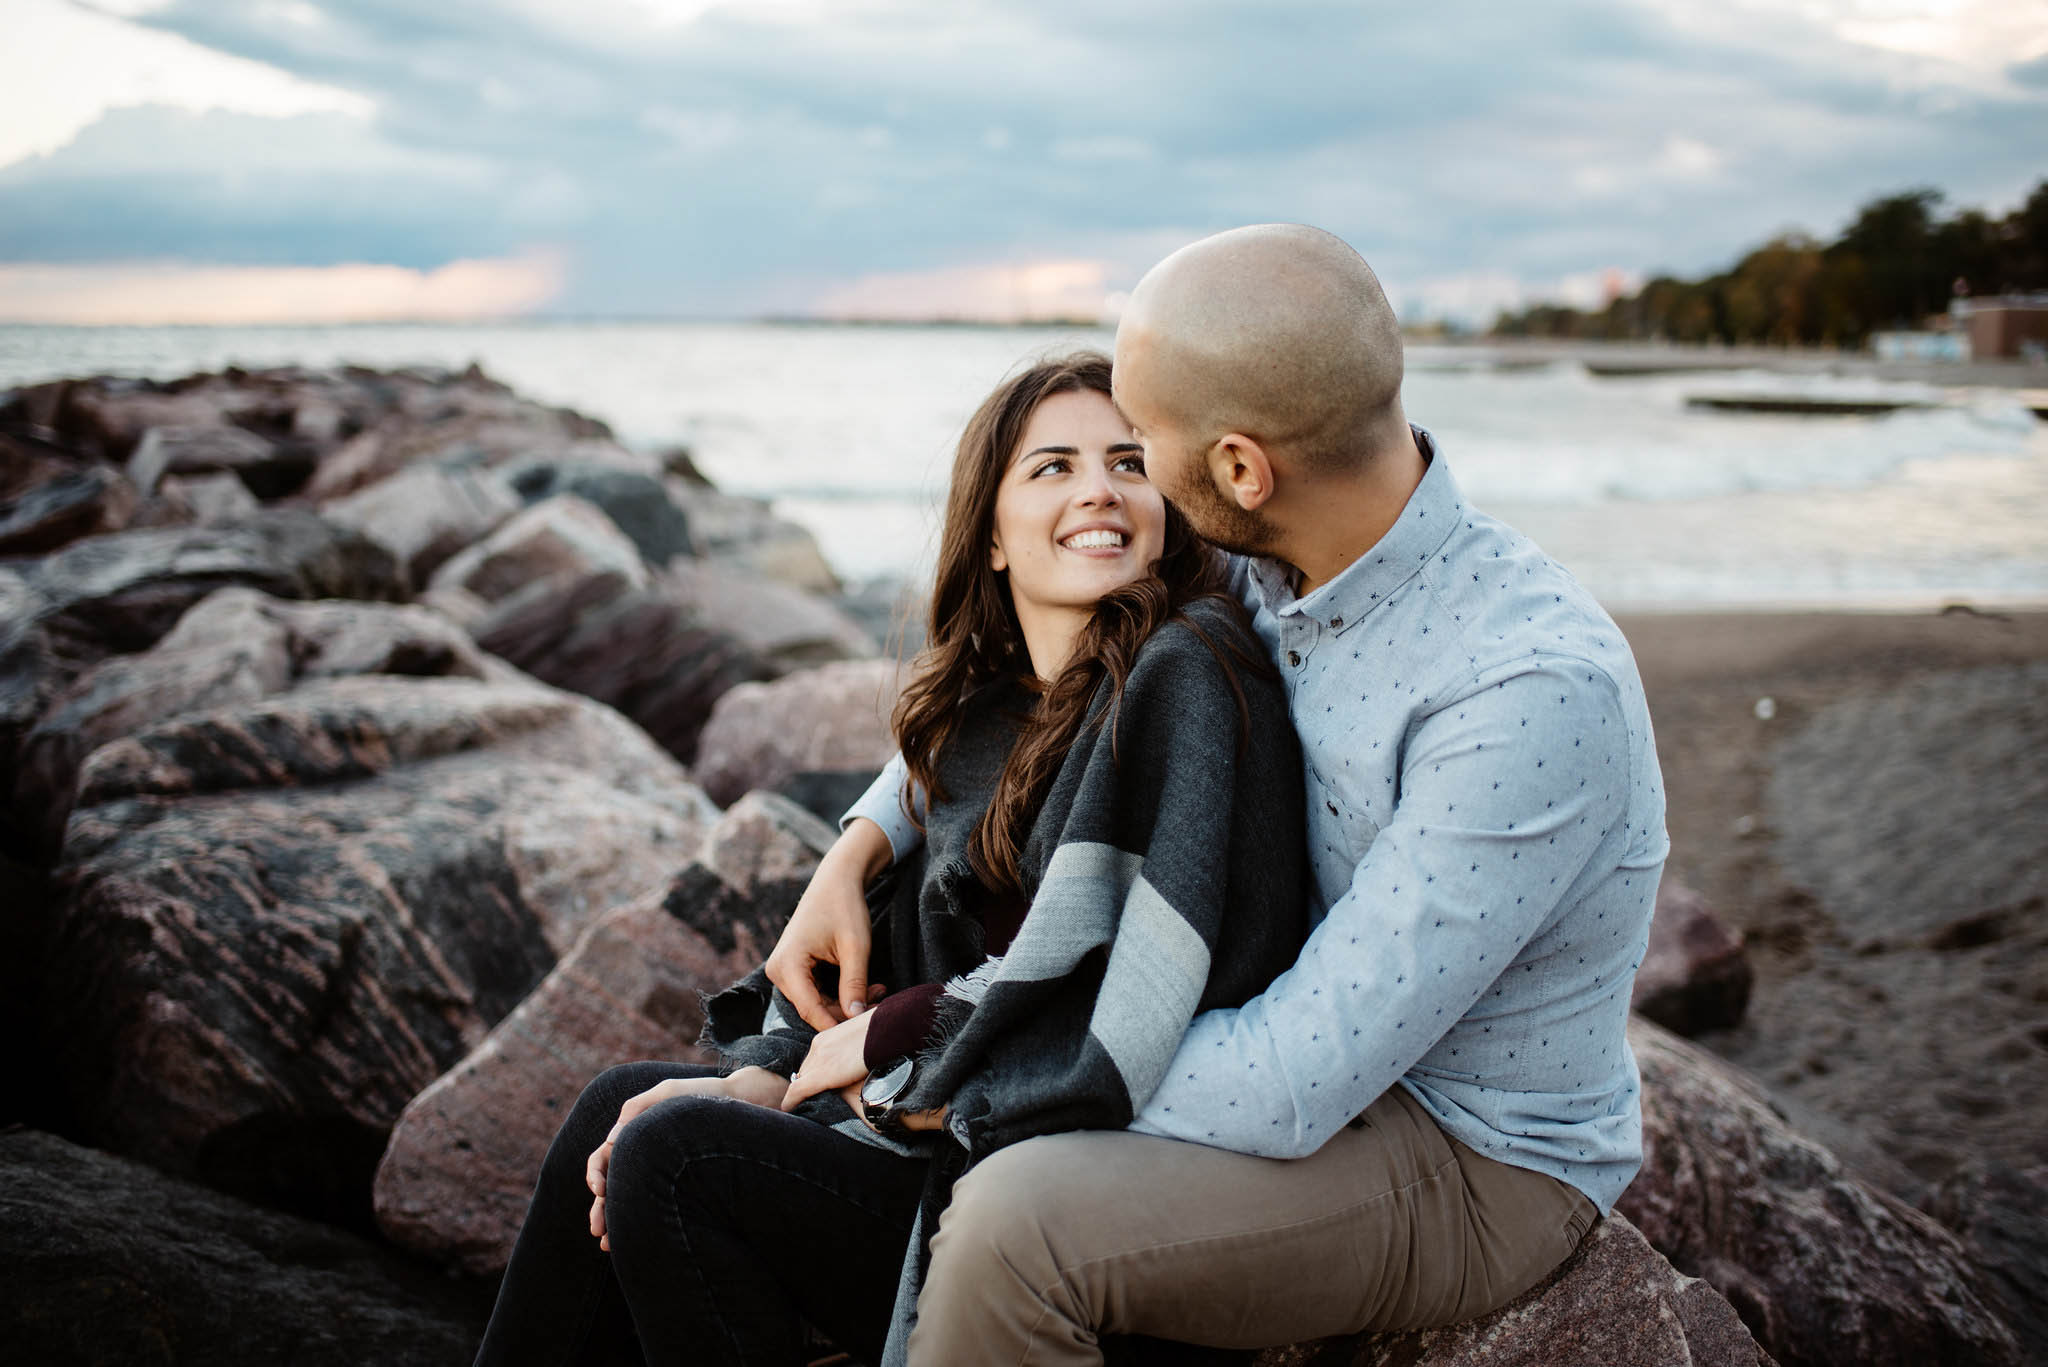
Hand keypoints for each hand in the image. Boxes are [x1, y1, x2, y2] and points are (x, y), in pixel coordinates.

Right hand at [585, 1068, 784, 1247]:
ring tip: (609, 1246)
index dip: (595, 1175)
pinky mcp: (678, 1184)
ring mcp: (659, 1171)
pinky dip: (643, 1222)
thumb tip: (611, 1140)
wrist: (737, 1103)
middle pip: (612, 1187)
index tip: (601, 1191)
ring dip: (617, 1223)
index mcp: (632, 1134)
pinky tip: (640, 1239)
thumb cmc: (700, 1096)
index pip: (602, 1158)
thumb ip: (638, 1108)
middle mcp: (642, 1156)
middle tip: (598, 1231)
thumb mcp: (668, 1094)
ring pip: (630, 1201)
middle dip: (601, 1210)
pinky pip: (656, 1206)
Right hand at [766, 817, 891, 1030]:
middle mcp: (778, 970)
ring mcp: (783, 970)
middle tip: (880, 1002)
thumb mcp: (855, 947)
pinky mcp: (793, 969)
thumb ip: (854, 984)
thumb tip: (855, 1019)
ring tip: (877, 990)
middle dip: (846, 1011)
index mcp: (787, 964)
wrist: (836, 879)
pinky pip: (815, 992)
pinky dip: (839, 993)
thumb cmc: (845, 907)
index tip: (863, 1032)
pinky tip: (864, 986)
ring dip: (846, 1002)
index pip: (810, 1009)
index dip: (836, 1025)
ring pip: (816, 1003)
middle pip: (813, 1008)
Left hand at [781, 996, 883, 1110]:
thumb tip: (860, 1059)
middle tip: (811, 1096)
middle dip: (808, 1082)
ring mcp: (818, 1060)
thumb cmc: (885, 1032)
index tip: (819, 1082)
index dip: (815, 1072)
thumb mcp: (866, 1039)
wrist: (888, 1030)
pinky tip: (788, 1108)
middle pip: (806, 1069)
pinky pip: (798, 1091)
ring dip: (803, 1091)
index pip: (815, 1058)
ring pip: (802, 1080)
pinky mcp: (820, 1075)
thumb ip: (856, 1049)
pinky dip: (792, 1101)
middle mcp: (819, 1046)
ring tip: (803, 1104)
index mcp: (828, 1037)